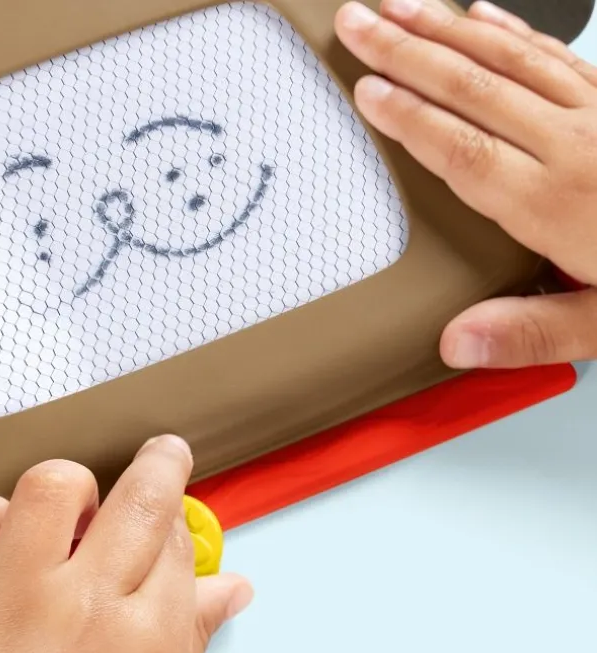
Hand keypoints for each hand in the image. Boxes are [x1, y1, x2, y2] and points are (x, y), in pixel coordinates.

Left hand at [0, 436, 252, 652]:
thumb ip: (195, 637)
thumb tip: (232, 587)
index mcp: (148, 638)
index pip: (178, 535)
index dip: (176, 517)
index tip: (170, 513)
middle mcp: (84, 607)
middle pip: (141, 495)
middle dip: (162, 463)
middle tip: (162, 456)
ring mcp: (8, 604)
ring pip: (51, 487)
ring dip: (72, 487)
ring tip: (70, 514)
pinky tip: (1, 540)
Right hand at [335, 0, 596, 366]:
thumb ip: (531, 332)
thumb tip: (457, 342)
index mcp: (557, 204)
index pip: (465, 153)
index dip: (410, 119)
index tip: (367, 91)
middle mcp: (572, 147)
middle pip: (474, 88)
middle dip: (407, 52)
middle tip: (357, 22)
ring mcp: (595, 116)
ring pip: (508, 59)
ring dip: (446, 29)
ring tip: (399, 6)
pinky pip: (554, 55)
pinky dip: (511, 29)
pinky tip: (481, 12)